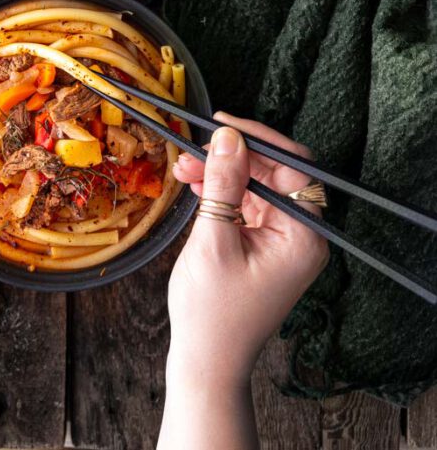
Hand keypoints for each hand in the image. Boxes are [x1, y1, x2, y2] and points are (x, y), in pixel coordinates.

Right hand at [158, 114, 327, 449]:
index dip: (258, 139)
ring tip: (184, 169)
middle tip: (195, 149)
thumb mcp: (214, 241)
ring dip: (221, 174)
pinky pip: (247, 205)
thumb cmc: (213, 314)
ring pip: (256, 186)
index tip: (222, 124)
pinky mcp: (263, 246)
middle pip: (274, 173)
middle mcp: (300, 235)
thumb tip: (227, 138)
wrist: (206, 363)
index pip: (293, 167)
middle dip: (233, 157)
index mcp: (303, 235)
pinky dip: (221, 193)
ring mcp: (282, 240)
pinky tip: (194, 186)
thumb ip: (223, 185)